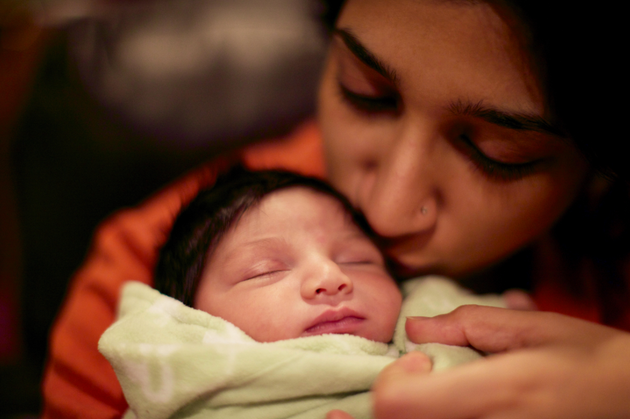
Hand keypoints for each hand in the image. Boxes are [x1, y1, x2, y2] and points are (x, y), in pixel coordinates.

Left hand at [371, 305, 629, 418]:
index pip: (400, 403)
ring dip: (415, 409)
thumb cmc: (591, 361)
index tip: (418, 358)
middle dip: (399, 397)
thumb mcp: (536, 329)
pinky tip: (454, 405)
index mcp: (499, 392)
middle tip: (424, 375)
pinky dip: (435, 417)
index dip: (394, 379)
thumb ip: (469, 325)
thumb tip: (414, 328)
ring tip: (441, 388)